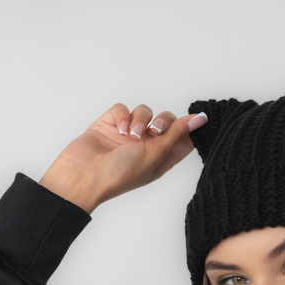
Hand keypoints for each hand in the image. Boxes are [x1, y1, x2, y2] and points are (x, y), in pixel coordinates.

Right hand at [39, 103, 206, 213]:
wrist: (84, 175)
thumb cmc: (120, 174)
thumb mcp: (155, 154)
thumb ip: (177, 134)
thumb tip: (200, 120)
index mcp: (160, 159)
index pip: (182, 140)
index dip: (190, 129)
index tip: (199, 119)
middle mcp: (145, 146)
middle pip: (165, 121)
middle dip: (163, 121)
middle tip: (154, 131)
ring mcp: (126, 135)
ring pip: (144, 112)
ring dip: (140, 120)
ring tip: (130, 135)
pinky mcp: (110, 124)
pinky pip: (122, 108)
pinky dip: (122, 116)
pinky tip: (118, 129)